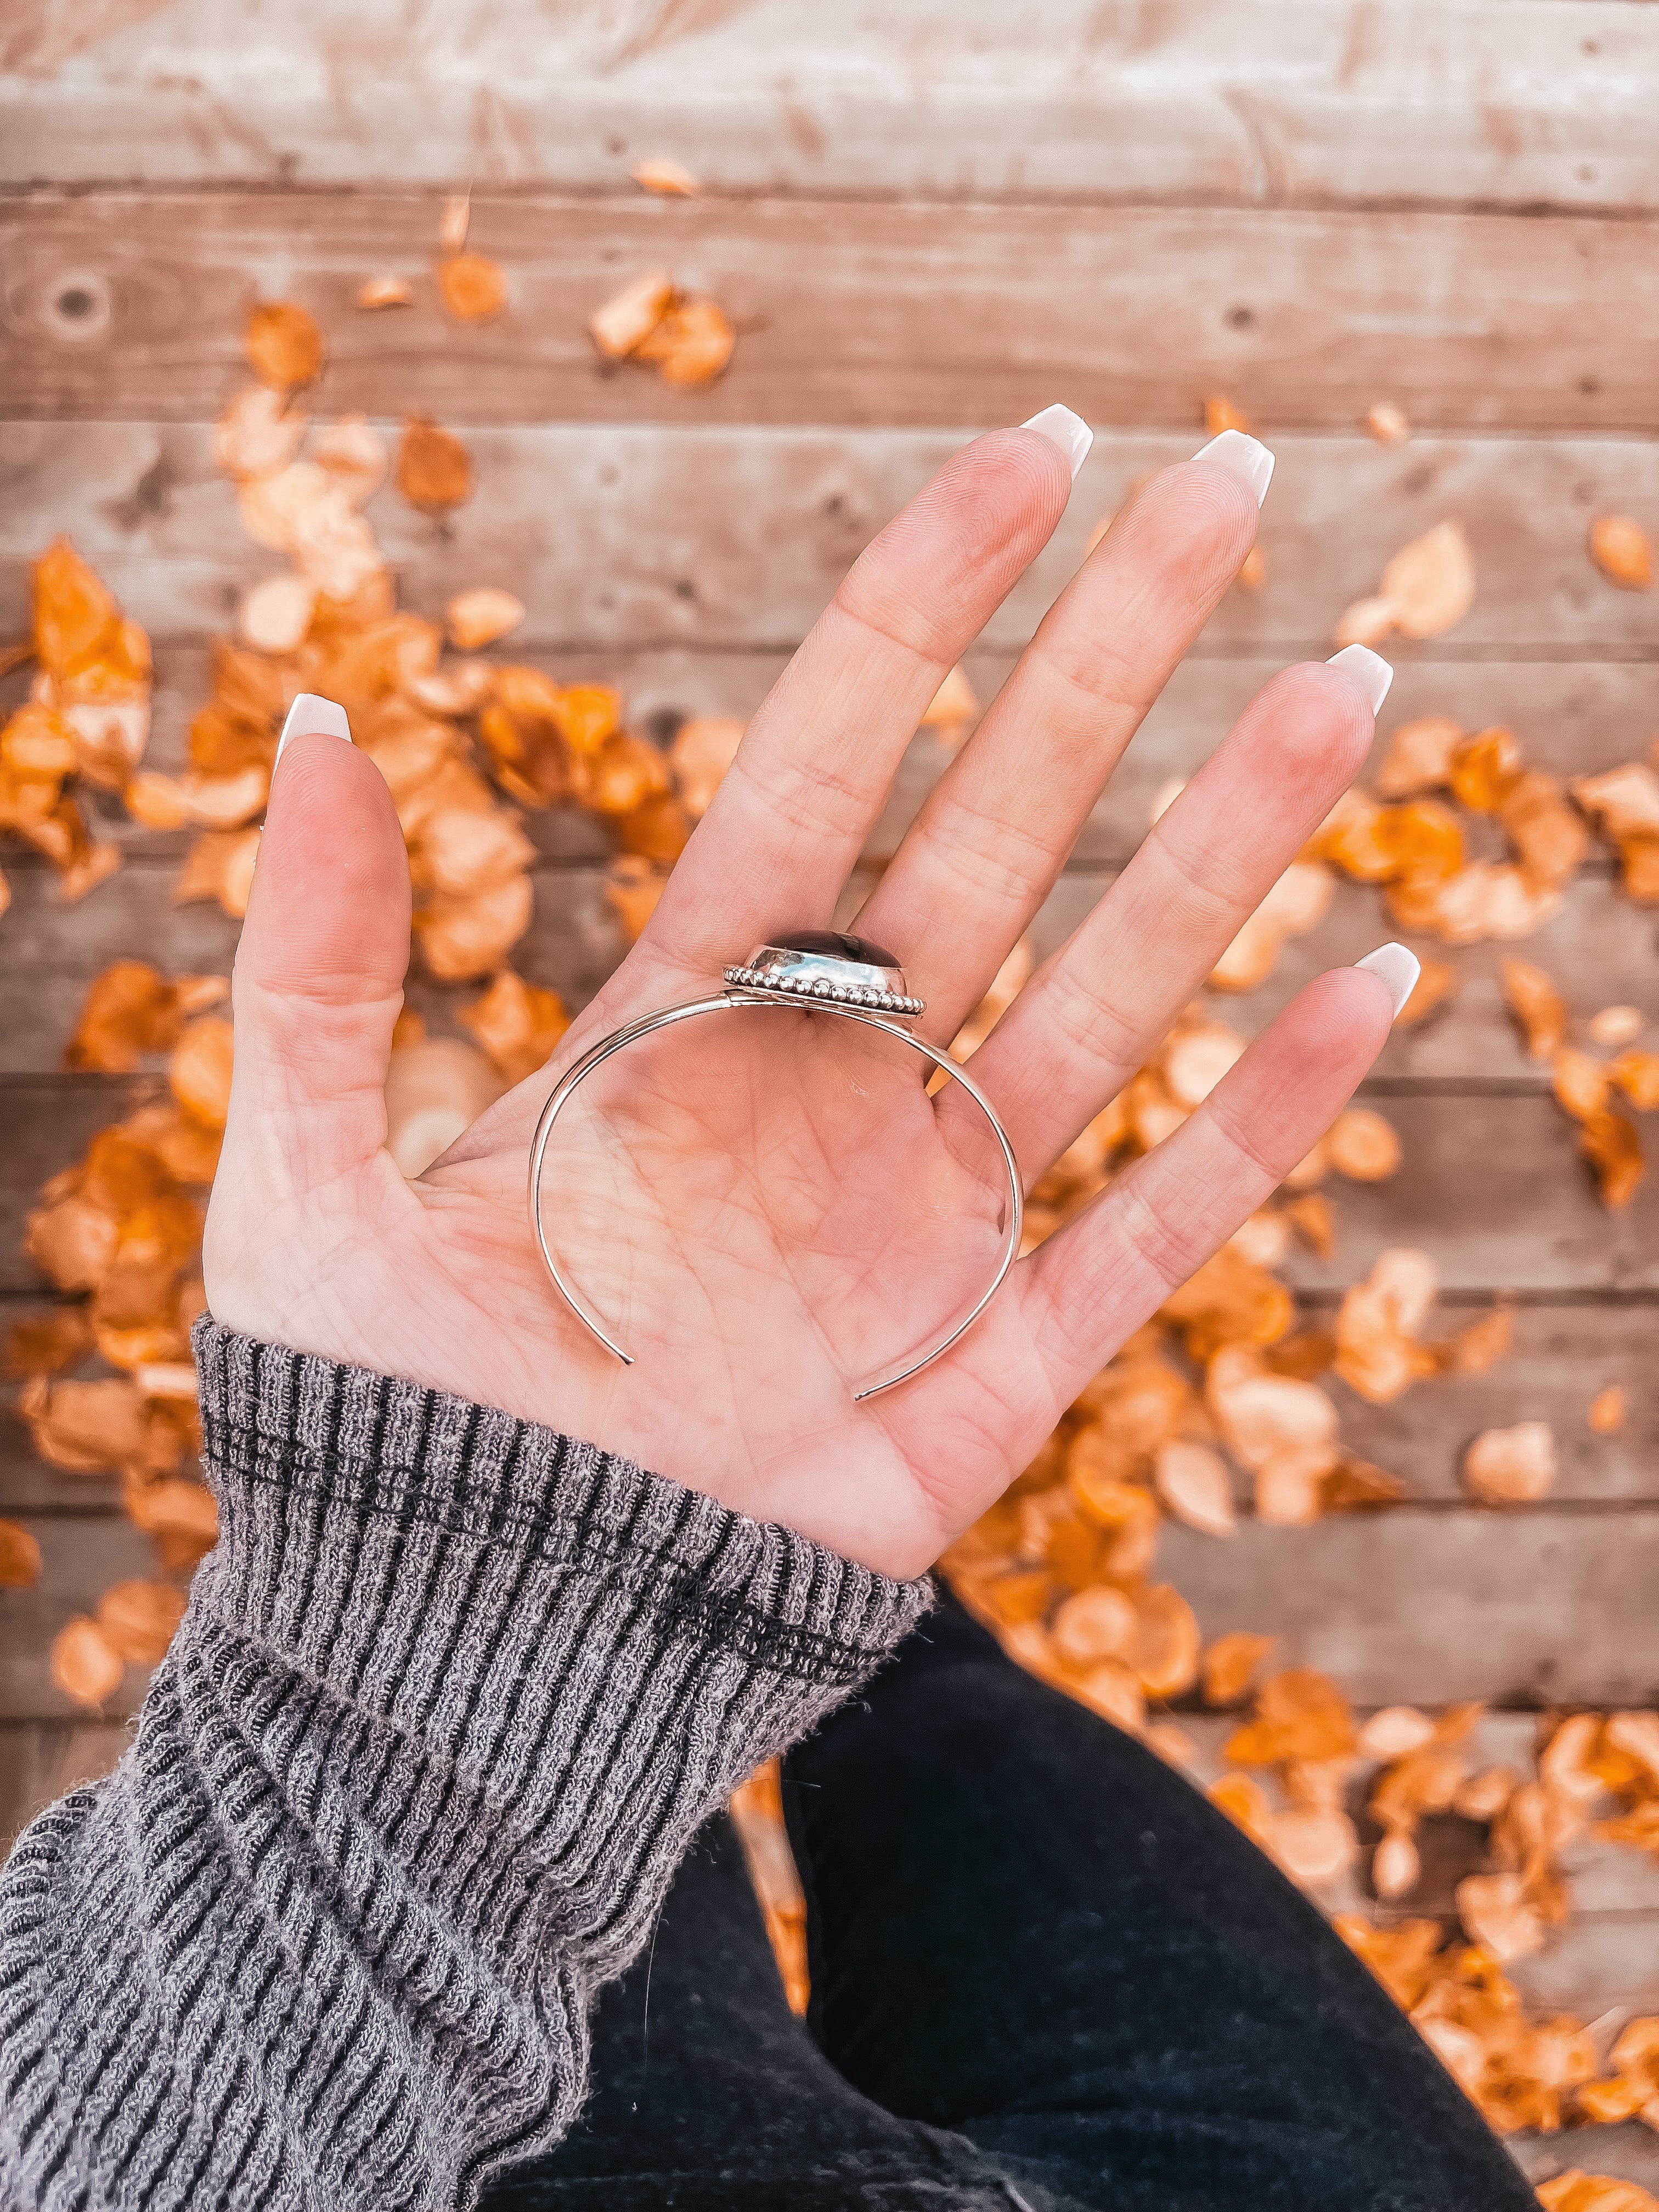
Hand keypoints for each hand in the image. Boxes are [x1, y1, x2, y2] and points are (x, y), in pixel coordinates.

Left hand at [203, 420, 1396, 1579]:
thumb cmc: (374, 1420)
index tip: (1040, 450)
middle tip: (1234, 484)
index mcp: (688, 1020)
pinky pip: (1159, 1222)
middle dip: (1117, 659)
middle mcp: (834, 1088)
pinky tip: (1367, 984)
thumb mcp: (303, 1175)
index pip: (833, 759)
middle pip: (1005, 832)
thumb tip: (313, 718)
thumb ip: (318, 958)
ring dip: (1233, 845)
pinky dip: (1265, 1117)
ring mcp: (934, 1221)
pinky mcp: (1001, 1368)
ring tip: (1346, 686)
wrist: (462, 1642)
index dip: (933, 604)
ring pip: (1114, 995)